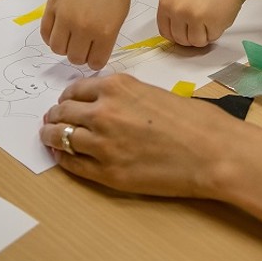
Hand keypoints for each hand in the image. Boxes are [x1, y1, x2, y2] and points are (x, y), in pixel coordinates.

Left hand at [41, 73, 243, 196]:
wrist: (212, 152)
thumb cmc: (194, 121)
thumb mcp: (153, 93)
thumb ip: (125, 96)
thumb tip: (106, 105)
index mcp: (116, 87)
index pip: (74, 90)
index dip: (67, 98)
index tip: (65, 104)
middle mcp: (103, 112)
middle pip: (63, 113)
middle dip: (55, 117)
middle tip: (51, 121)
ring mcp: (102, 144)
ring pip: (61, 138)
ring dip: (51, 137)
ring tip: (49, 139)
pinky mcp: (108, 173)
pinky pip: (73, 165)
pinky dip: (63, 159)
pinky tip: (63, 157)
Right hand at [42, 0, 130, 70]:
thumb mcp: (119, 16)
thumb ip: (106, 38)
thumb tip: (92, 56)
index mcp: (105, 31)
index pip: (95, 62)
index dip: (95, 60)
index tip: (95, 54)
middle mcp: (84, 26)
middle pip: (74, 58)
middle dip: (79, 54)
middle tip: (83, 44)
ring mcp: (65, 16)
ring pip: (57, 48)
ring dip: (64, 47)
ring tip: (71, 37)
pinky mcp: (52, 7)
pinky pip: (45, 33)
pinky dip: (51, 36)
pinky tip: (59, 30)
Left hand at [157, 0, 244, 46]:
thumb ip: (175, 9)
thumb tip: (175, 29)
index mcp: (166, 2)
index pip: (165, 31)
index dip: (177, 35)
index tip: (184, 33)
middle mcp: (177, 10)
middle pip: (180, 40)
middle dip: (192, 35)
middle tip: (201, 23)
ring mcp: (193, 17)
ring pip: (196, 42)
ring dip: (204, 34)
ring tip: (209, 16)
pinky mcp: (211, 23)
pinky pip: (212, 38)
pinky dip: (217, 31)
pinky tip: (218, 15)